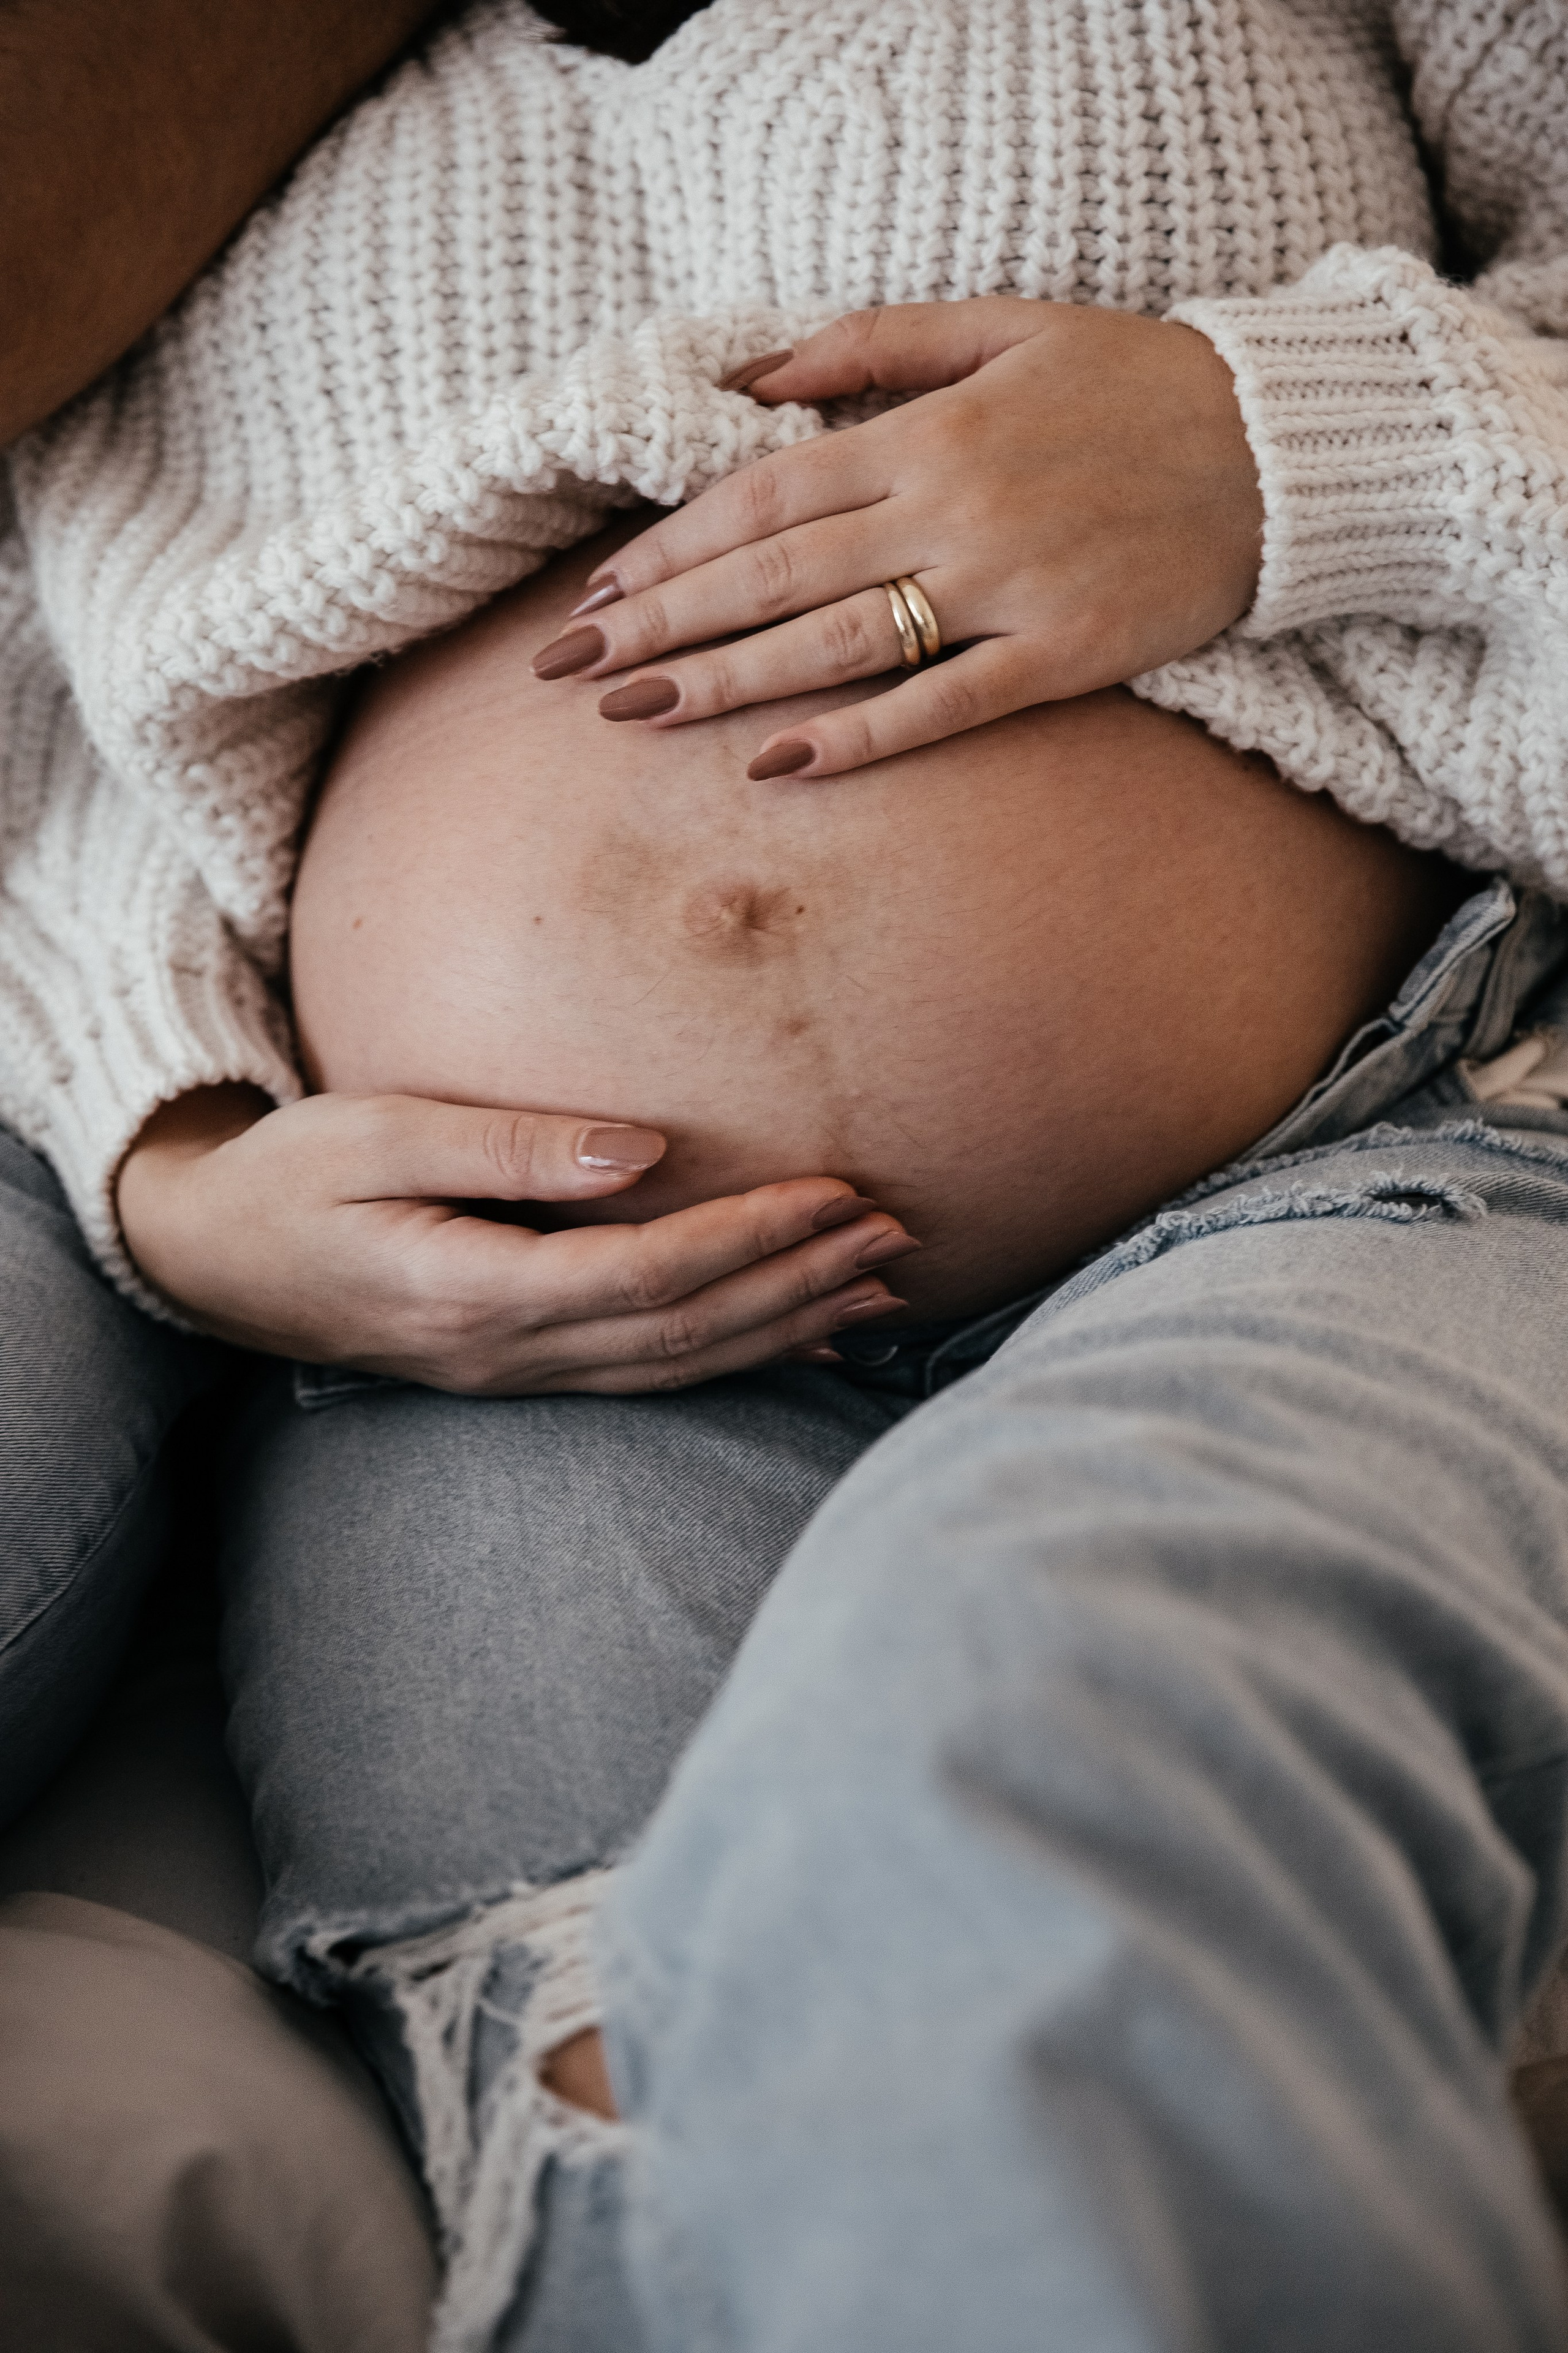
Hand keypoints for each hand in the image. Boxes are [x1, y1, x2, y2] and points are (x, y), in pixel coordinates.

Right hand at [116, 1086, 915, 1393]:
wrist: (211, 1260)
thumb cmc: (289, 1179)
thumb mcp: (377, 1134)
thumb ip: (510, 1146)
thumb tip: (645, 1149)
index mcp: (474, 1293)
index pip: (650, 1274)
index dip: (752, 1239)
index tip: (838, 1191)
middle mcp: (507, 1354)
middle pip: (687, 1332)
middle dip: (799, 1284)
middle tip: (897, 1236)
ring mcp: (514, 1376)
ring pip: (680, 1368)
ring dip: (786, 1328)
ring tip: (881, 1290)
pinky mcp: (519, 1371)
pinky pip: (649, 1377)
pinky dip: (734, 1358)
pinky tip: (801, 1341)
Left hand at [532, 299, 1262, 779]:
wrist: (1284, 447)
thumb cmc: (1136, 382)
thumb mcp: (1003, 324)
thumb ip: (868, 346)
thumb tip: (742, 380)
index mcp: (927, 430)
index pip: (763, 494)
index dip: (673, 547)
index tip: (601, 592)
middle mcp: (950, 509)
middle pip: (773, 575)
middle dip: (661, 623)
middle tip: (569, 672)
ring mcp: (1005, 589)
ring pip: (835, 644)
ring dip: (724, 682)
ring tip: (633, 717)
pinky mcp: (1062, 656)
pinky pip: (943, 706)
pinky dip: (860, 738)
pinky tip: (776, 768)